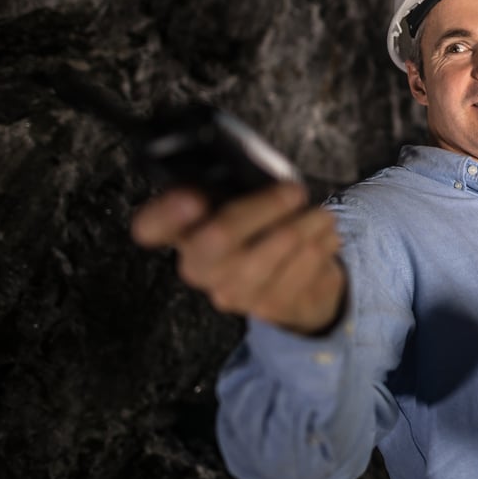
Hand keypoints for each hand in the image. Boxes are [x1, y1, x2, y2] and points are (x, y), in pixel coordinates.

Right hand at [131, 182, 346, 334]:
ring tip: (322, 215)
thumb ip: (241, 186)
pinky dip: (317, 250)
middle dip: (260, 210)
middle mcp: (199, 266)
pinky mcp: (267, 307)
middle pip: (215, 239)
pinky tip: (327, 235)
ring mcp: (231, 291)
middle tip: (294, 192)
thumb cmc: (267, 225)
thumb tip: (260, 171)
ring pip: (262, 261)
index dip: (165, 214)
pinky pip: (293, 277)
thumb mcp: (249, 199)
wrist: (299, 278)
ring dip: (300, 230)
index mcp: (184, 230)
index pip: (151, 227)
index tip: (192, 197)